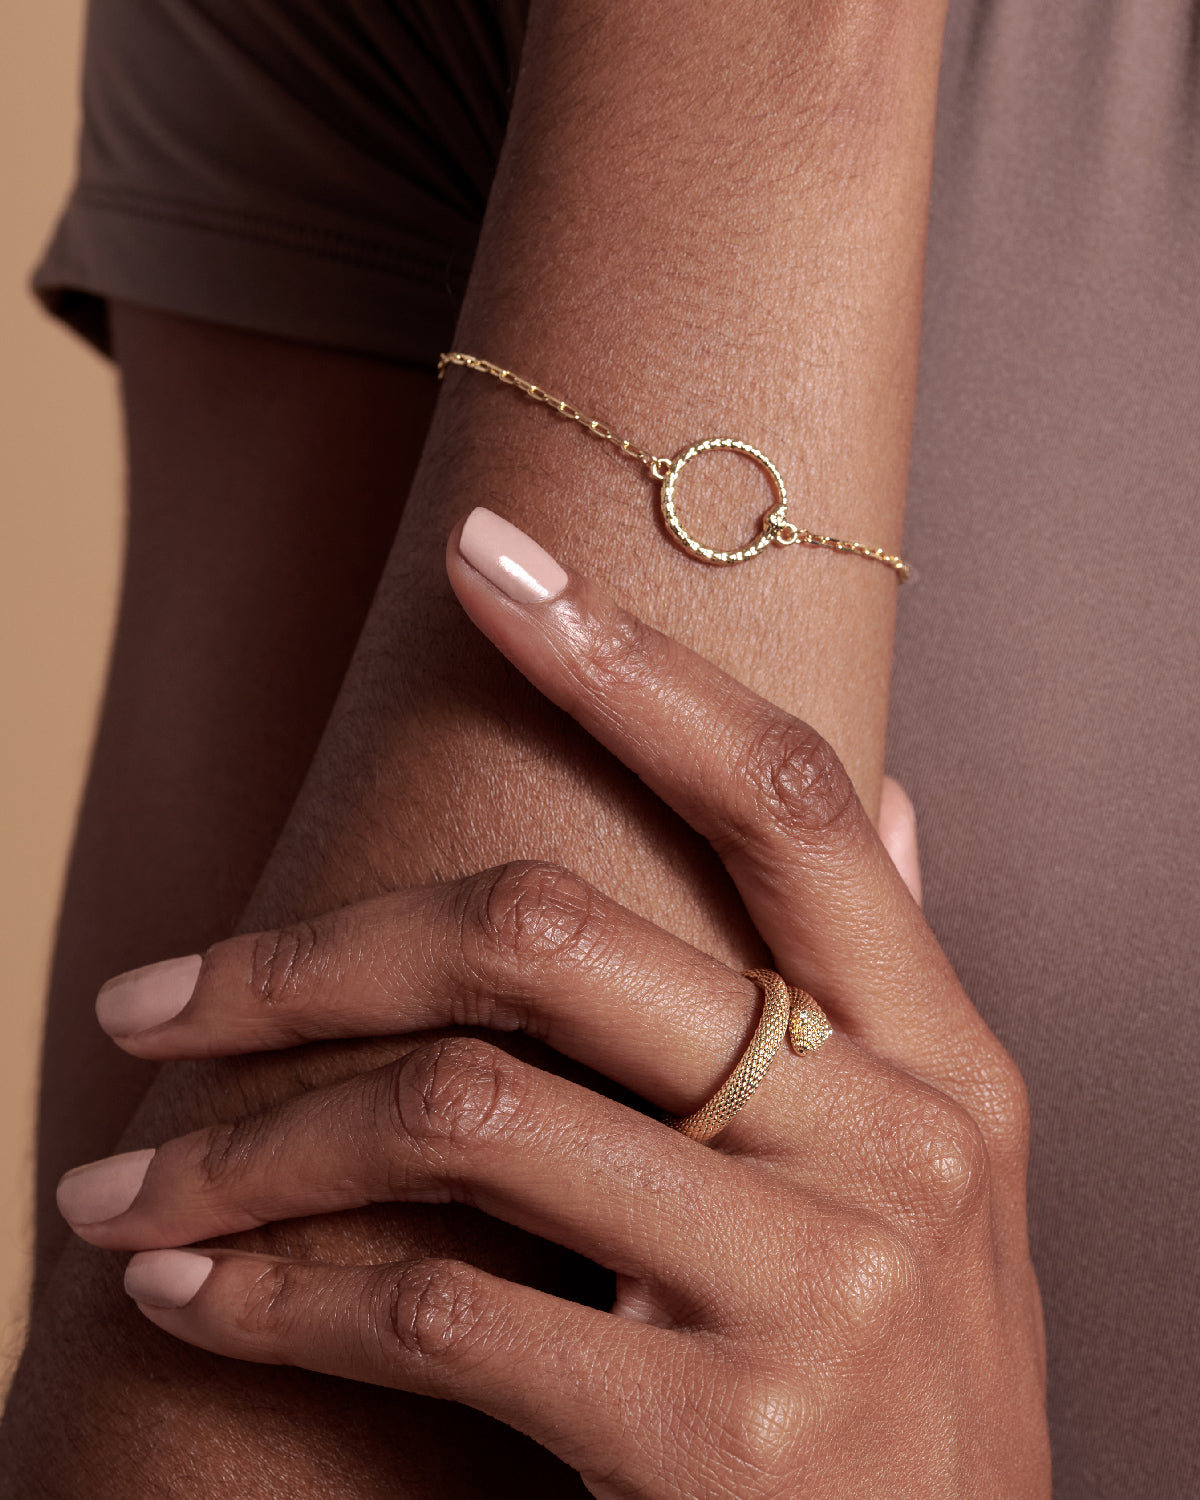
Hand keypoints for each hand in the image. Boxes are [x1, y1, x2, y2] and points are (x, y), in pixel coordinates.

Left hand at [58, 511, 1046, 1497]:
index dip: (625, 662)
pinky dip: (273, 1294)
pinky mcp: (704, 1439)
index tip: (487, 561)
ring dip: (247, 1147)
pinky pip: (429, 1306)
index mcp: (941, 1054)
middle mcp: (892, 1142)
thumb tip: (888, 794)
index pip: (778, 796)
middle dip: (310, 957)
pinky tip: (187, 1297)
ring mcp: (809, 1287)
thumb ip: (897, 974)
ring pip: (458, 1114)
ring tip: (123, 1184)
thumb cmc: (910, 1377)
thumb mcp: (941, 1168)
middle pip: (549, 940)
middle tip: (156, 994)